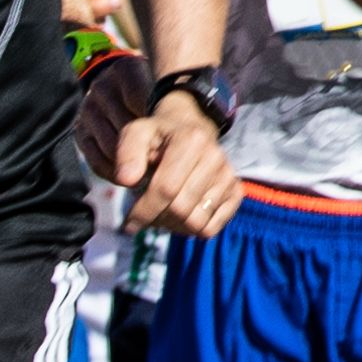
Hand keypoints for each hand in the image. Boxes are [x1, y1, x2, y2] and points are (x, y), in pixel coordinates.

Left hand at [114, 91, 239, 234]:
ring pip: (196, 224)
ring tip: (163, 211)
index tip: (129, 223)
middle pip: (181, 210)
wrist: (188, 132)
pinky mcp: (235, 192)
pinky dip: (191, 229)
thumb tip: (126, 180)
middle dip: (157, 219)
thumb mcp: (135, 135)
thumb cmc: (157, 138)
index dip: (143, 211)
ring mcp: (228, 176)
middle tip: (147, 213)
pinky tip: (181, 214)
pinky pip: (211, 228)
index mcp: (191, 140)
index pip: (166, 189)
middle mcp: (215, 157)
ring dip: (173, 226)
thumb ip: (127, 153)